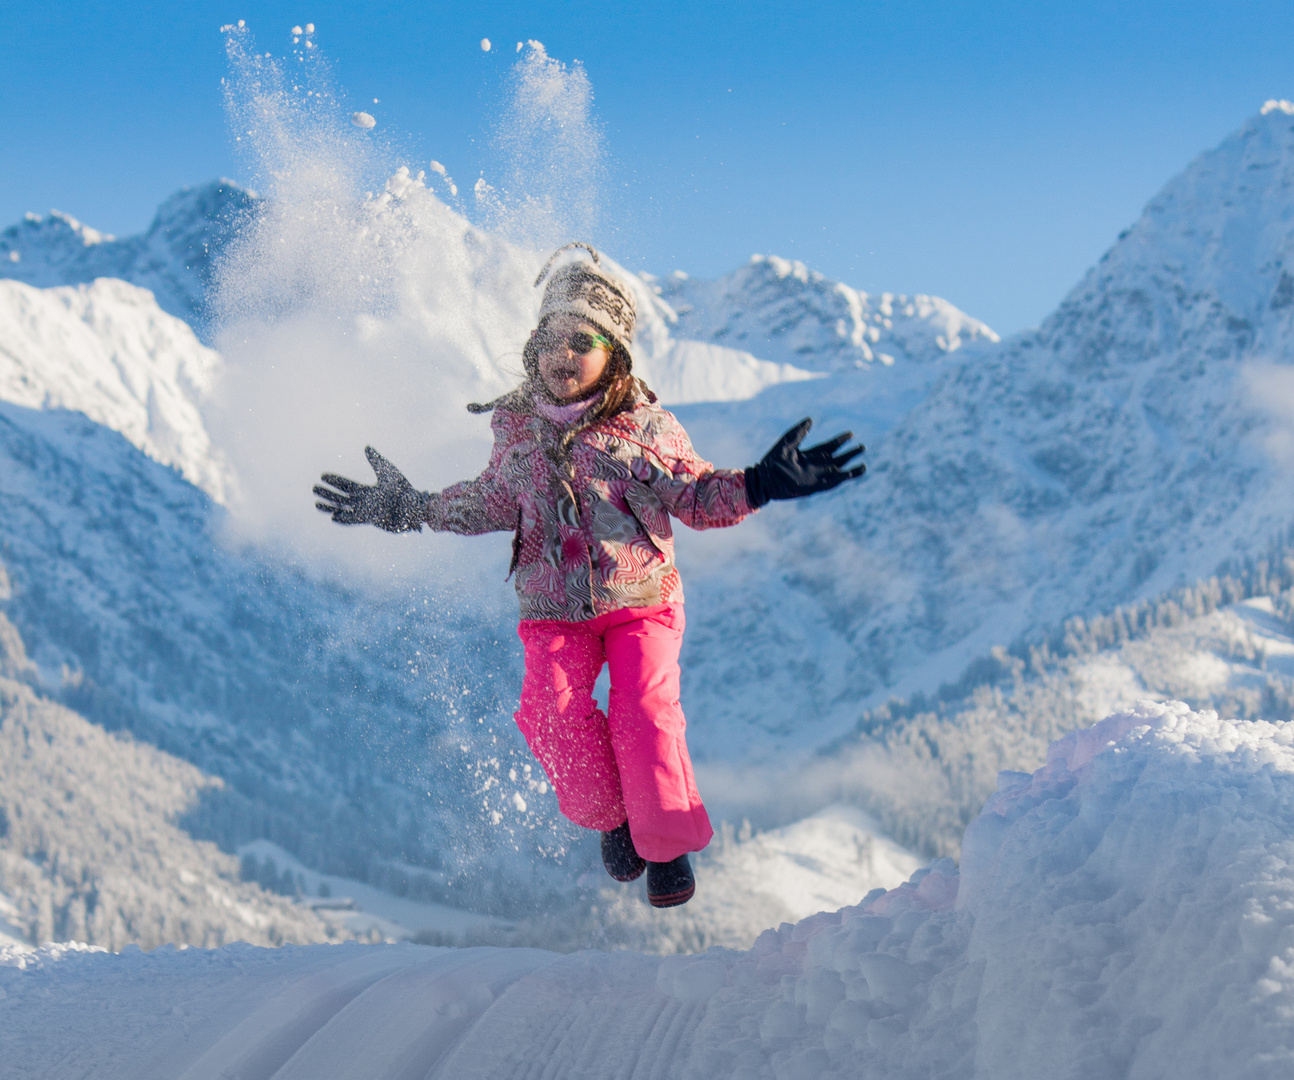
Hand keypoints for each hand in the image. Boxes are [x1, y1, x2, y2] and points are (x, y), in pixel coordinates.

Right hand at [314, 447, 429, 532]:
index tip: (322, 475)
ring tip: (316, 504)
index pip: (347, 485)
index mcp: (368, 490)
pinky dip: (343, 519)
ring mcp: (366, 512)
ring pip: (344, 509)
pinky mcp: (371, 520)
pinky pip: (353, 520)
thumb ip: (376, 461)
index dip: (335, 480)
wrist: (414, 506)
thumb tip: (366, 447)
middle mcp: (365, 502)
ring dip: (330, 507)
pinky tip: (333, 517)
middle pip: (342, 497)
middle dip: (328, 493)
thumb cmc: (403, 489)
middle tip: (314, 488)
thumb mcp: (388, 472)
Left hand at [744, 418, 865, 506]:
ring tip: (864, 464)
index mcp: (809, 455)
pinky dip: (842, 479)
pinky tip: (851, 474)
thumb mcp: (787, 443)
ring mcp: (815, 477)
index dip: (840, 441)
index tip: (851, 434)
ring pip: (837, 472)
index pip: (829, 446)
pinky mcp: (814, 487)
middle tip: (862, 447)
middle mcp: (815, 466)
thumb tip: (811, 419)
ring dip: (850, 468)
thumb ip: (799, 432)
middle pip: (837, 459)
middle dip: (849, 453)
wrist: (764, 480)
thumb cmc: (771, 461)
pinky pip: (832, 483)